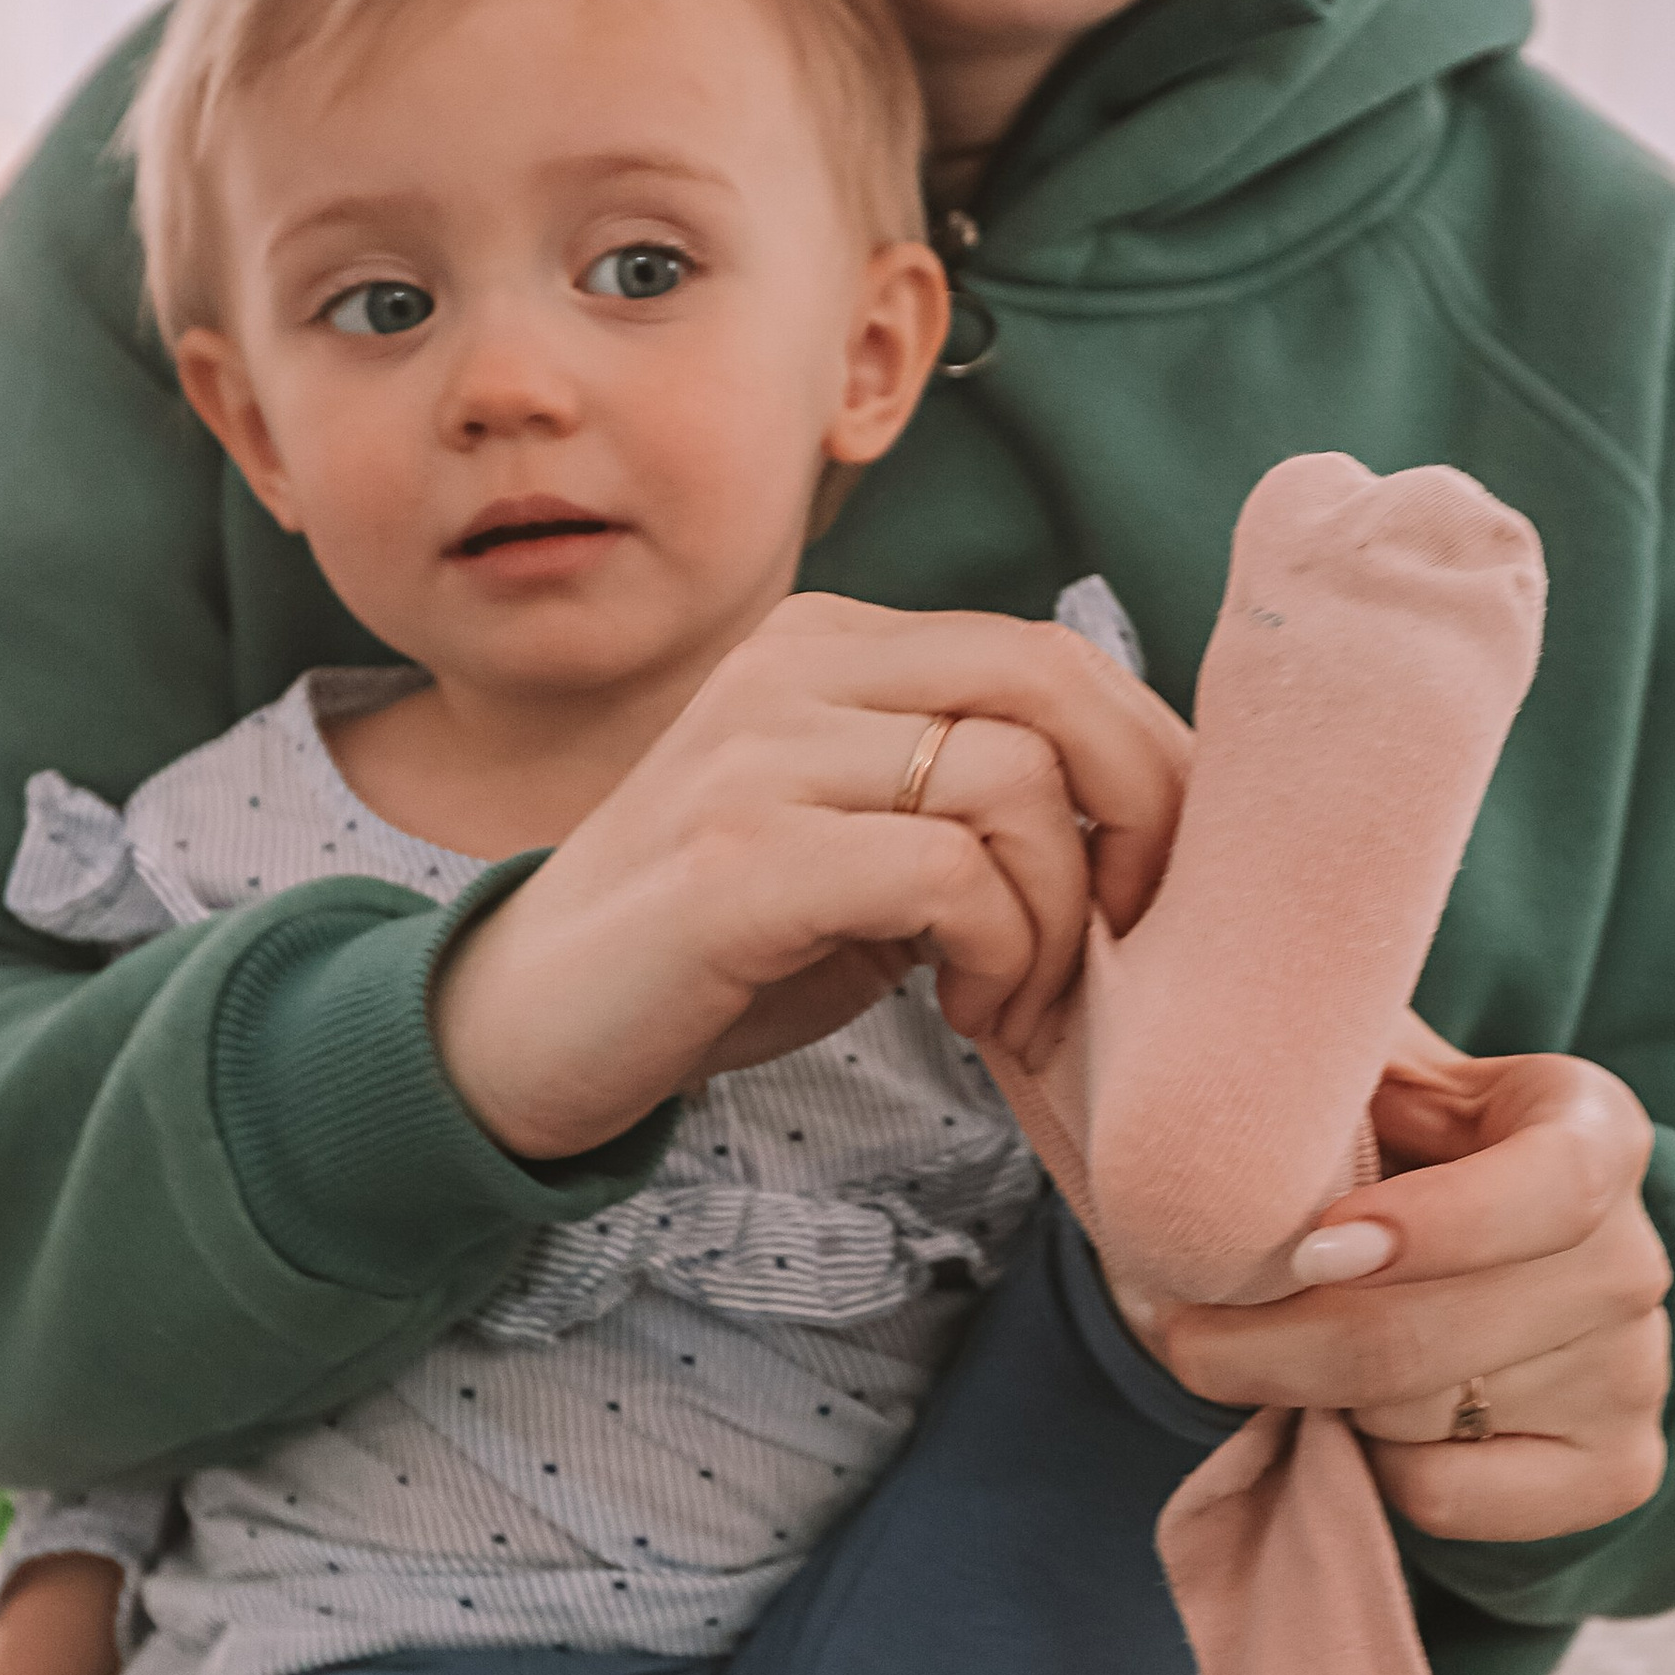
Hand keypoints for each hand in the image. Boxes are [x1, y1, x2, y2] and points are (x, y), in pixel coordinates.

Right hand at [434, 596, 1190, 1159]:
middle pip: (1052, 681)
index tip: (1148, 883)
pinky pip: (948, 875)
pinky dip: (998, 954)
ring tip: (1016, 997)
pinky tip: (963, 1010)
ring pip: (1014, 782)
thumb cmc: (722, 950)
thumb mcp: (863, 844)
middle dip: (1140, 813)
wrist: (527, 1027)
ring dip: (1058, 919)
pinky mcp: (739, 860)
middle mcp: (793, 671)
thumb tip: (1145, 816)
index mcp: (830, 647)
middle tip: (1128, 932)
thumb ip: (970, 799)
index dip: (1146, 764)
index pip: (1048, 654)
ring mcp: (759, 757)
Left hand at [1144, 1052, 1671, 1544]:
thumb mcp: (1363, 1076)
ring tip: (1298, 1342)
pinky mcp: (1616, 1471)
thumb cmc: (1389, 1152)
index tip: (1310, 1250)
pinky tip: (1375, 1410)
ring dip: (1314, 1393)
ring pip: (1412, 1417)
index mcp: (1592, 1126)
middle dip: (1266, 1343)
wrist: (1467, 1264)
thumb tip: (1215, 1052)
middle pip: (1421, 1335)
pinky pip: (1441, 1493)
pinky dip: (1373, 1463)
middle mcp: (1631, 1255)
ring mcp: (1633, 1373)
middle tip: (1182, 1326)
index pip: (1551, 1185)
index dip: (1434, 1228)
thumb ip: (1316, 1063)